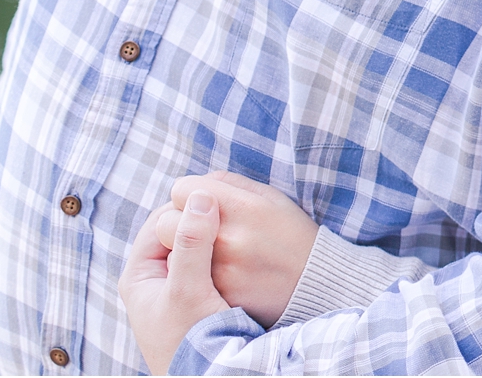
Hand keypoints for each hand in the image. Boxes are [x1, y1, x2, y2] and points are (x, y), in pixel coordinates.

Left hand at [120, 192, 231, 374]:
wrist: (211, 376)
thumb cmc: (192, 339)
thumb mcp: (190, 288)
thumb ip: (192, 243)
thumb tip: (200, 196)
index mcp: (138, 275)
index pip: (159, 223)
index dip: (187, 207)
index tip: (218, 199)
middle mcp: (152, 281)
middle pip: (177, 235)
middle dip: (203, 223)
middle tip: (232, 213)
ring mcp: (173, 290)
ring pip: (194, 249)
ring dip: (215, 239)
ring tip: (238, 231)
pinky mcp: (193, 300)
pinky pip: (207, 265)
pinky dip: (222, 257)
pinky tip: (241, 256)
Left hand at [155, 171, 317, 327]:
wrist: (314, 285)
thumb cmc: (291, 235)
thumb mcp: (272, 198)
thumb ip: (230, 184)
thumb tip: (197, 185)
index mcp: (241, 206)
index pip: (181, 189)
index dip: (191, 195)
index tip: (204, 205)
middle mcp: (226, 238)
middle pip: (167, 221)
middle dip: (179, 222)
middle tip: (200, 229)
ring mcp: (217, 271)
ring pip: (170, 253)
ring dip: (182, 250)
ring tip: (209, 253)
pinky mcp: (213, 297)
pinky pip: (182, 279)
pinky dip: (191, 275)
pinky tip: (213, 274)